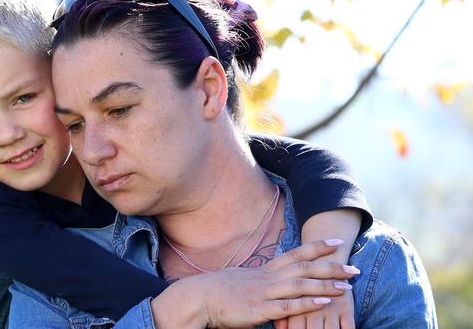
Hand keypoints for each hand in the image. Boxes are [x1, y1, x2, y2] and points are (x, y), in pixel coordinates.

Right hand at [152, 239, 359, 328]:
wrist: (199, 298)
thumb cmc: (219, 291)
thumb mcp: (242, 280)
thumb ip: (260, 280)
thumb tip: (270, 280)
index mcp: (265, 270)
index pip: (296, 254)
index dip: (317, 248)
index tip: (336, 243)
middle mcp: (268, 278)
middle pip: (304, 268)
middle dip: (331, 267)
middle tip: (354, 268)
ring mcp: (264, 293)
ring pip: (300, 285)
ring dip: (325, 285)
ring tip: (346, 287)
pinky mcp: (260, 310)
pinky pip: (288, 306)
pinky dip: (307, 303)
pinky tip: (323, 302)